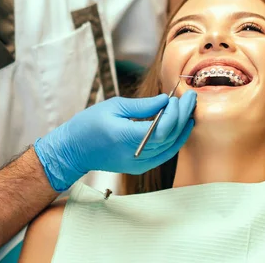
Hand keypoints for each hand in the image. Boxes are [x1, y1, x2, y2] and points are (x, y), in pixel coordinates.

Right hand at [33, 91, 196, 191]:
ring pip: (171, 147)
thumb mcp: (114, 107)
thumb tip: (166, 100)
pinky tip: (184, 126)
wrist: (73, 151)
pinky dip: (176, 140)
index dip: (176, 113)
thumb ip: (143, 106)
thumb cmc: (89, 124)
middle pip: (170, 137)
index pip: (163, 129)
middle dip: (184, 116)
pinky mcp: (140, 167)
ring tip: (190, 109)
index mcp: (127, 138)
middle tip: (191, 98)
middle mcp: (136, 155)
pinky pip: (165, 154)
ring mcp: (139, 164)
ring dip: (183, 127)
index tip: (179, 97)